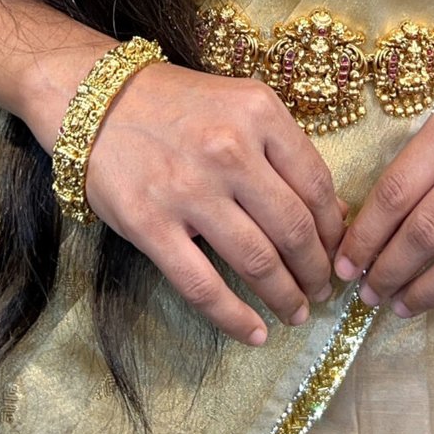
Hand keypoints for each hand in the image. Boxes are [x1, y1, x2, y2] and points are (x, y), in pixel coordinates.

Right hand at [74, 60, 351, 347]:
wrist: (96, 100)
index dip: (333, 229)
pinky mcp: (150, 225)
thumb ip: (283, 150)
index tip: (338, 252)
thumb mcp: (239, 104)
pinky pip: (203, 286)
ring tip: (295, 312)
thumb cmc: (175, 103)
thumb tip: (332, 212)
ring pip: (257, 261)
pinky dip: (235, 317)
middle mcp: (229, 149)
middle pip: (294, 228)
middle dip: (316, 270)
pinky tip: (254, 334)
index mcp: (259, 113)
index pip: (316, 184)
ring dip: (285, 296)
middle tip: (321, 291)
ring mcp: (189, 190)